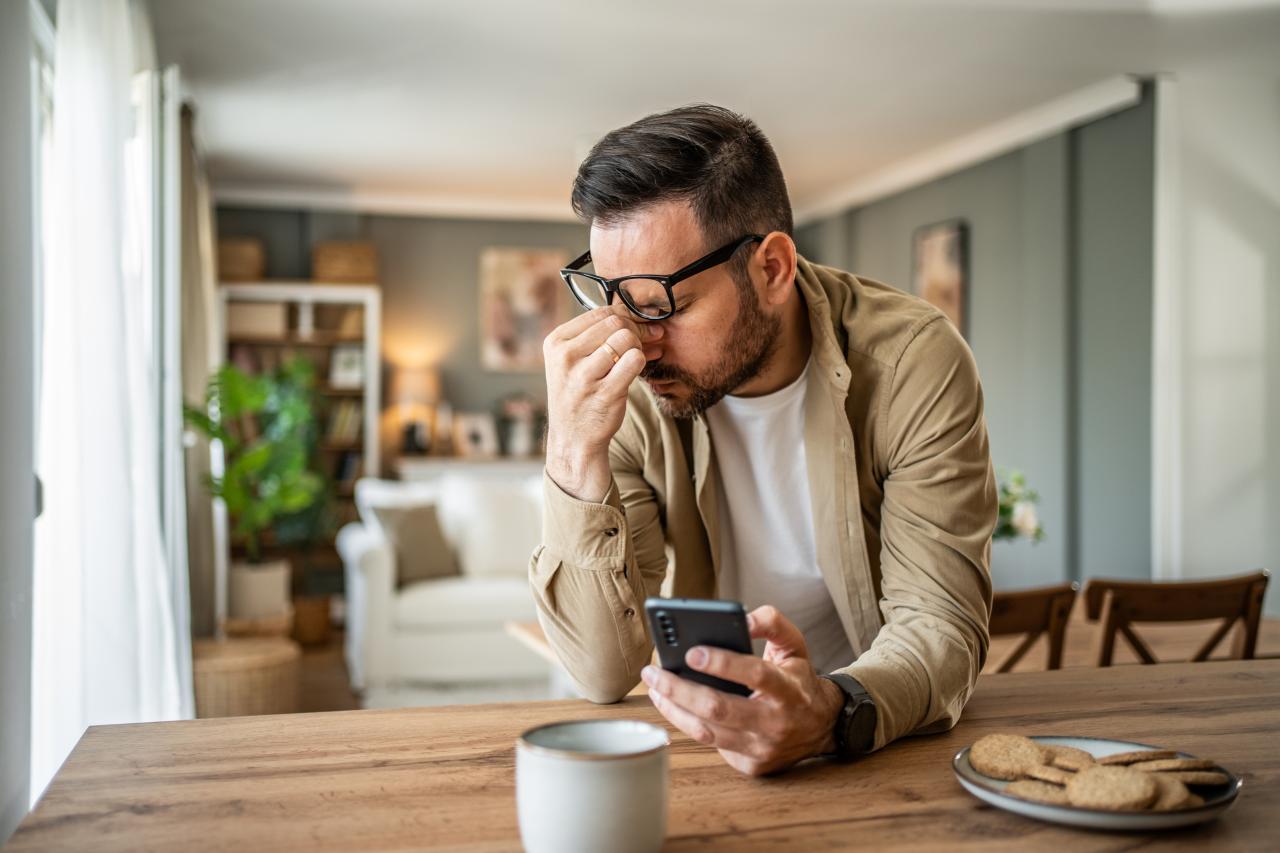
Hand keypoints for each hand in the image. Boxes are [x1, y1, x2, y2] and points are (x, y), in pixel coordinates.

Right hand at [543, 307, 662, 500]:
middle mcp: (566, 356)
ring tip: (633, 358)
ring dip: (638, 346)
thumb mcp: (571, 361)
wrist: (573, 438)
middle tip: (642, 342)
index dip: (624, 316)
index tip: (635, 327)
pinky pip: (635, 360)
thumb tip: (637, 312)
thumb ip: (595, 335)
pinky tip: (634, 372)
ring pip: (626, 338)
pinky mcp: (605, 393)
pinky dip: (641, 362)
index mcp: (556, 342)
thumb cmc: (577, 394)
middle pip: (615, 322)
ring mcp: (584, 376)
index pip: (600, 312)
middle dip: (635, 329)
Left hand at [641, 605, 845, 775]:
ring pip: (707, 732)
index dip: (722, 663)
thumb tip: (742, 619)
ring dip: (673, 709)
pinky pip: (711, 745)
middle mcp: (776, 722)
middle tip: (653, 671)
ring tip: (654, 687)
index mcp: (789, 689)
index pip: (755, 674)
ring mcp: (762, 748)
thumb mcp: (795, 645)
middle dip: (679, 689)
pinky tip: (672, 706)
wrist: (822, 727)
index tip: (691, 652)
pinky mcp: (751, 765)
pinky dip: (687, 724)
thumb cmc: (798, 681)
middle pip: (719, 708)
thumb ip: (772, 622)